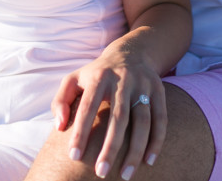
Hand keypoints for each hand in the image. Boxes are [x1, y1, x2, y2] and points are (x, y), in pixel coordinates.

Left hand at [51, 46, 166, 179]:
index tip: (74, 157)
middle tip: (100, 173)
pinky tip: (149, 161)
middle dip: (110, 147)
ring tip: (126, 175)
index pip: (88, 107)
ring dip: (136, 149)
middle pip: (119, 117)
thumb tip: (60, 127)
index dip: (81, 132)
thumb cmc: (96, 74)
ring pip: (143, 120)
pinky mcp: (159, 91)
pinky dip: (157, 141)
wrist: (131, 52)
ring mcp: (144, 85)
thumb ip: (60, 101)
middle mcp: (123, 80)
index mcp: (99, 77)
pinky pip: (161, 119)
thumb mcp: (73, 79)